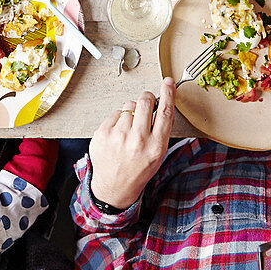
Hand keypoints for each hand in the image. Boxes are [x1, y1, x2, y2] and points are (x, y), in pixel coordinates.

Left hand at [88, 78, 175, 209]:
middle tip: (146, 105)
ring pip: (128, 106)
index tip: (168, 82)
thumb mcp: (157, 154)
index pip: (165, 112)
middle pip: (144, 101)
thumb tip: (159, 102)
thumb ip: (160, 130)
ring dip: (131, 112)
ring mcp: (118, 136)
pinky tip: (118, 134)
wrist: (114, 187)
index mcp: (155, 146)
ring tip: (129, 130)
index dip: (168, 93)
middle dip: (147, 98)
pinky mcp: (102, 134)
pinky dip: (118, 120)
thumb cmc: (138, 169)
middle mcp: (137, 140)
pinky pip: (115, 113)